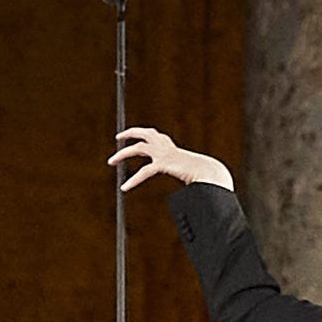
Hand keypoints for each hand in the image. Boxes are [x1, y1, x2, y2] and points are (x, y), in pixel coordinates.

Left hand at [110, 126, 233, 193]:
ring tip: (111, 161)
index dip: (143, 135)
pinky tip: (124, 187)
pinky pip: (144, 171)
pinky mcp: (163, 163)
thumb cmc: (202, 175)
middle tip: (118, 138)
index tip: (135, 137)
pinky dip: (133, 180)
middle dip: (130, 133)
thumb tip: (186, 184)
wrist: (210, 173)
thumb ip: (181, 173)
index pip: (154, 136)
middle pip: (144, 133)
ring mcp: (163, 153)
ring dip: (122, 153)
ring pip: (137, 148)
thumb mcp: (187, 172)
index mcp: (171, 147)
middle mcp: (166, 146)